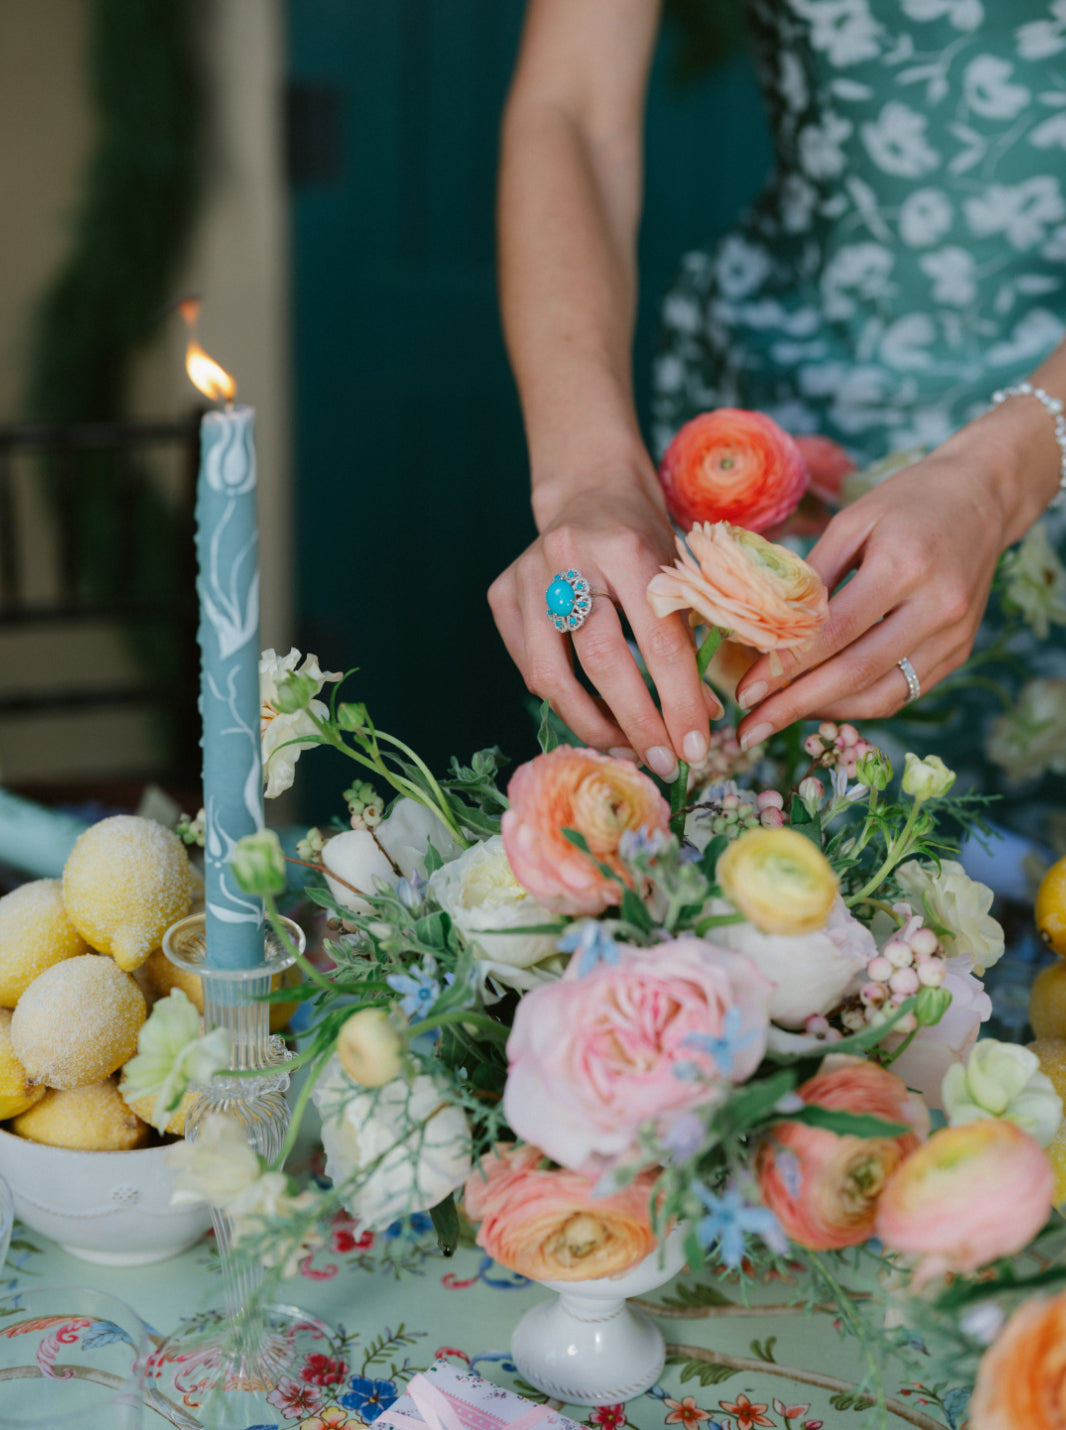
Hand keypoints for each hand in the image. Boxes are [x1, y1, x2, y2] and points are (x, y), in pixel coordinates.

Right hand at [489, 475, 722, 779]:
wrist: (590, 493)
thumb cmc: (645, 540)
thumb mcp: (677, 576)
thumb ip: (688, 643)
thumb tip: (699, 724)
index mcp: (627, 547)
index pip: (658, 639)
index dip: (679, 701)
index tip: (696, 749)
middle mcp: (569, 558)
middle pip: (600, 661)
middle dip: (636, 723)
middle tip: (663, 764)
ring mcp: (526, 577)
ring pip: (550, 676)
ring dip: (592, 723)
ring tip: (626, 747)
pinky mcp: (501, 595)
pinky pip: (530, 668)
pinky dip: (564, 699)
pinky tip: (593, 711)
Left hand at [734, 440, 1015, 746]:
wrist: (982, 498)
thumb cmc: (907, 503)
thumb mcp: (853, 521)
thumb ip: (812, 576)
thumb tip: (764, 631)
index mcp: (905, 565)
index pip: (834, 632)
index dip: (786, 667)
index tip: (745, 692)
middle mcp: (937, 607)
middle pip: (857, 673)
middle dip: (796, 706)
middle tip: (752, 729)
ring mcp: (954, 637)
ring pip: (881, 695)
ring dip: (825, 713)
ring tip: (780, 717)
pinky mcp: (959, 653)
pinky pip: (901, 693)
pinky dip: (856, 704)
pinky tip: (820, 702)